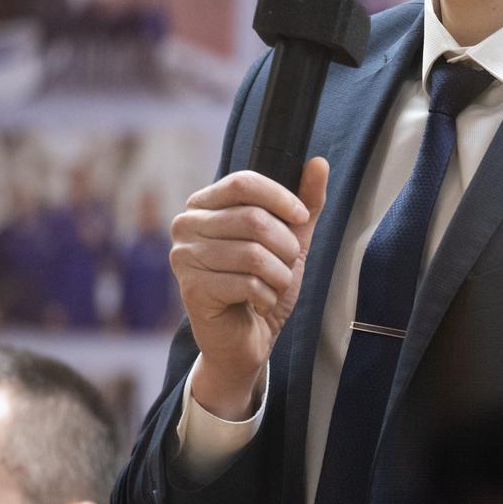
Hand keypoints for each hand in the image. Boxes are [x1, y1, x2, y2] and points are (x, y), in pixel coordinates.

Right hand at [170, 158, 327, 419]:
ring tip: (275, 285)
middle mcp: (186, 225)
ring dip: (279, 275)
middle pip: (253, 219)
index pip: (243, 182)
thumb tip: (318, 163)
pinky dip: (266, 296)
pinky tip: (259, 303)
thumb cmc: (262, 285)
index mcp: (205, 204)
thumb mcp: (290, 240)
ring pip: (253, 254)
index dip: (280, 197)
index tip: (302, 217)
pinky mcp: (191, 289)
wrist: (245, 340)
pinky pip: (245, 283)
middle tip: (288, 265)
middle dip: (286, 246)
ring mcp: (184, 257)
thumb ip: (304, 204)